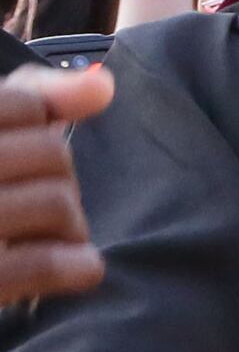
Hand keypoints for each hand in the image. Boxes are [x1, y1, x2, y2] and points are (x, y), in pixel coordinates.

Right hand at [0, 63, 112, 304]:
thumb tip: (103, 85)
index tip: (24, 146)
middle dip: (58, 177)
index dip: (40, 122)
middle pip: (52, 154)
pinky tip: (71, 266)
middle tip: (30, 200)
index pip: (24, 104)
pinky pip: (47, 265)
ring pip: (59, 205)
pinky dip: (73, 266)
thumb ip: (35, 97)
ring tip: (39, 236)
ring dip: (68, 224)